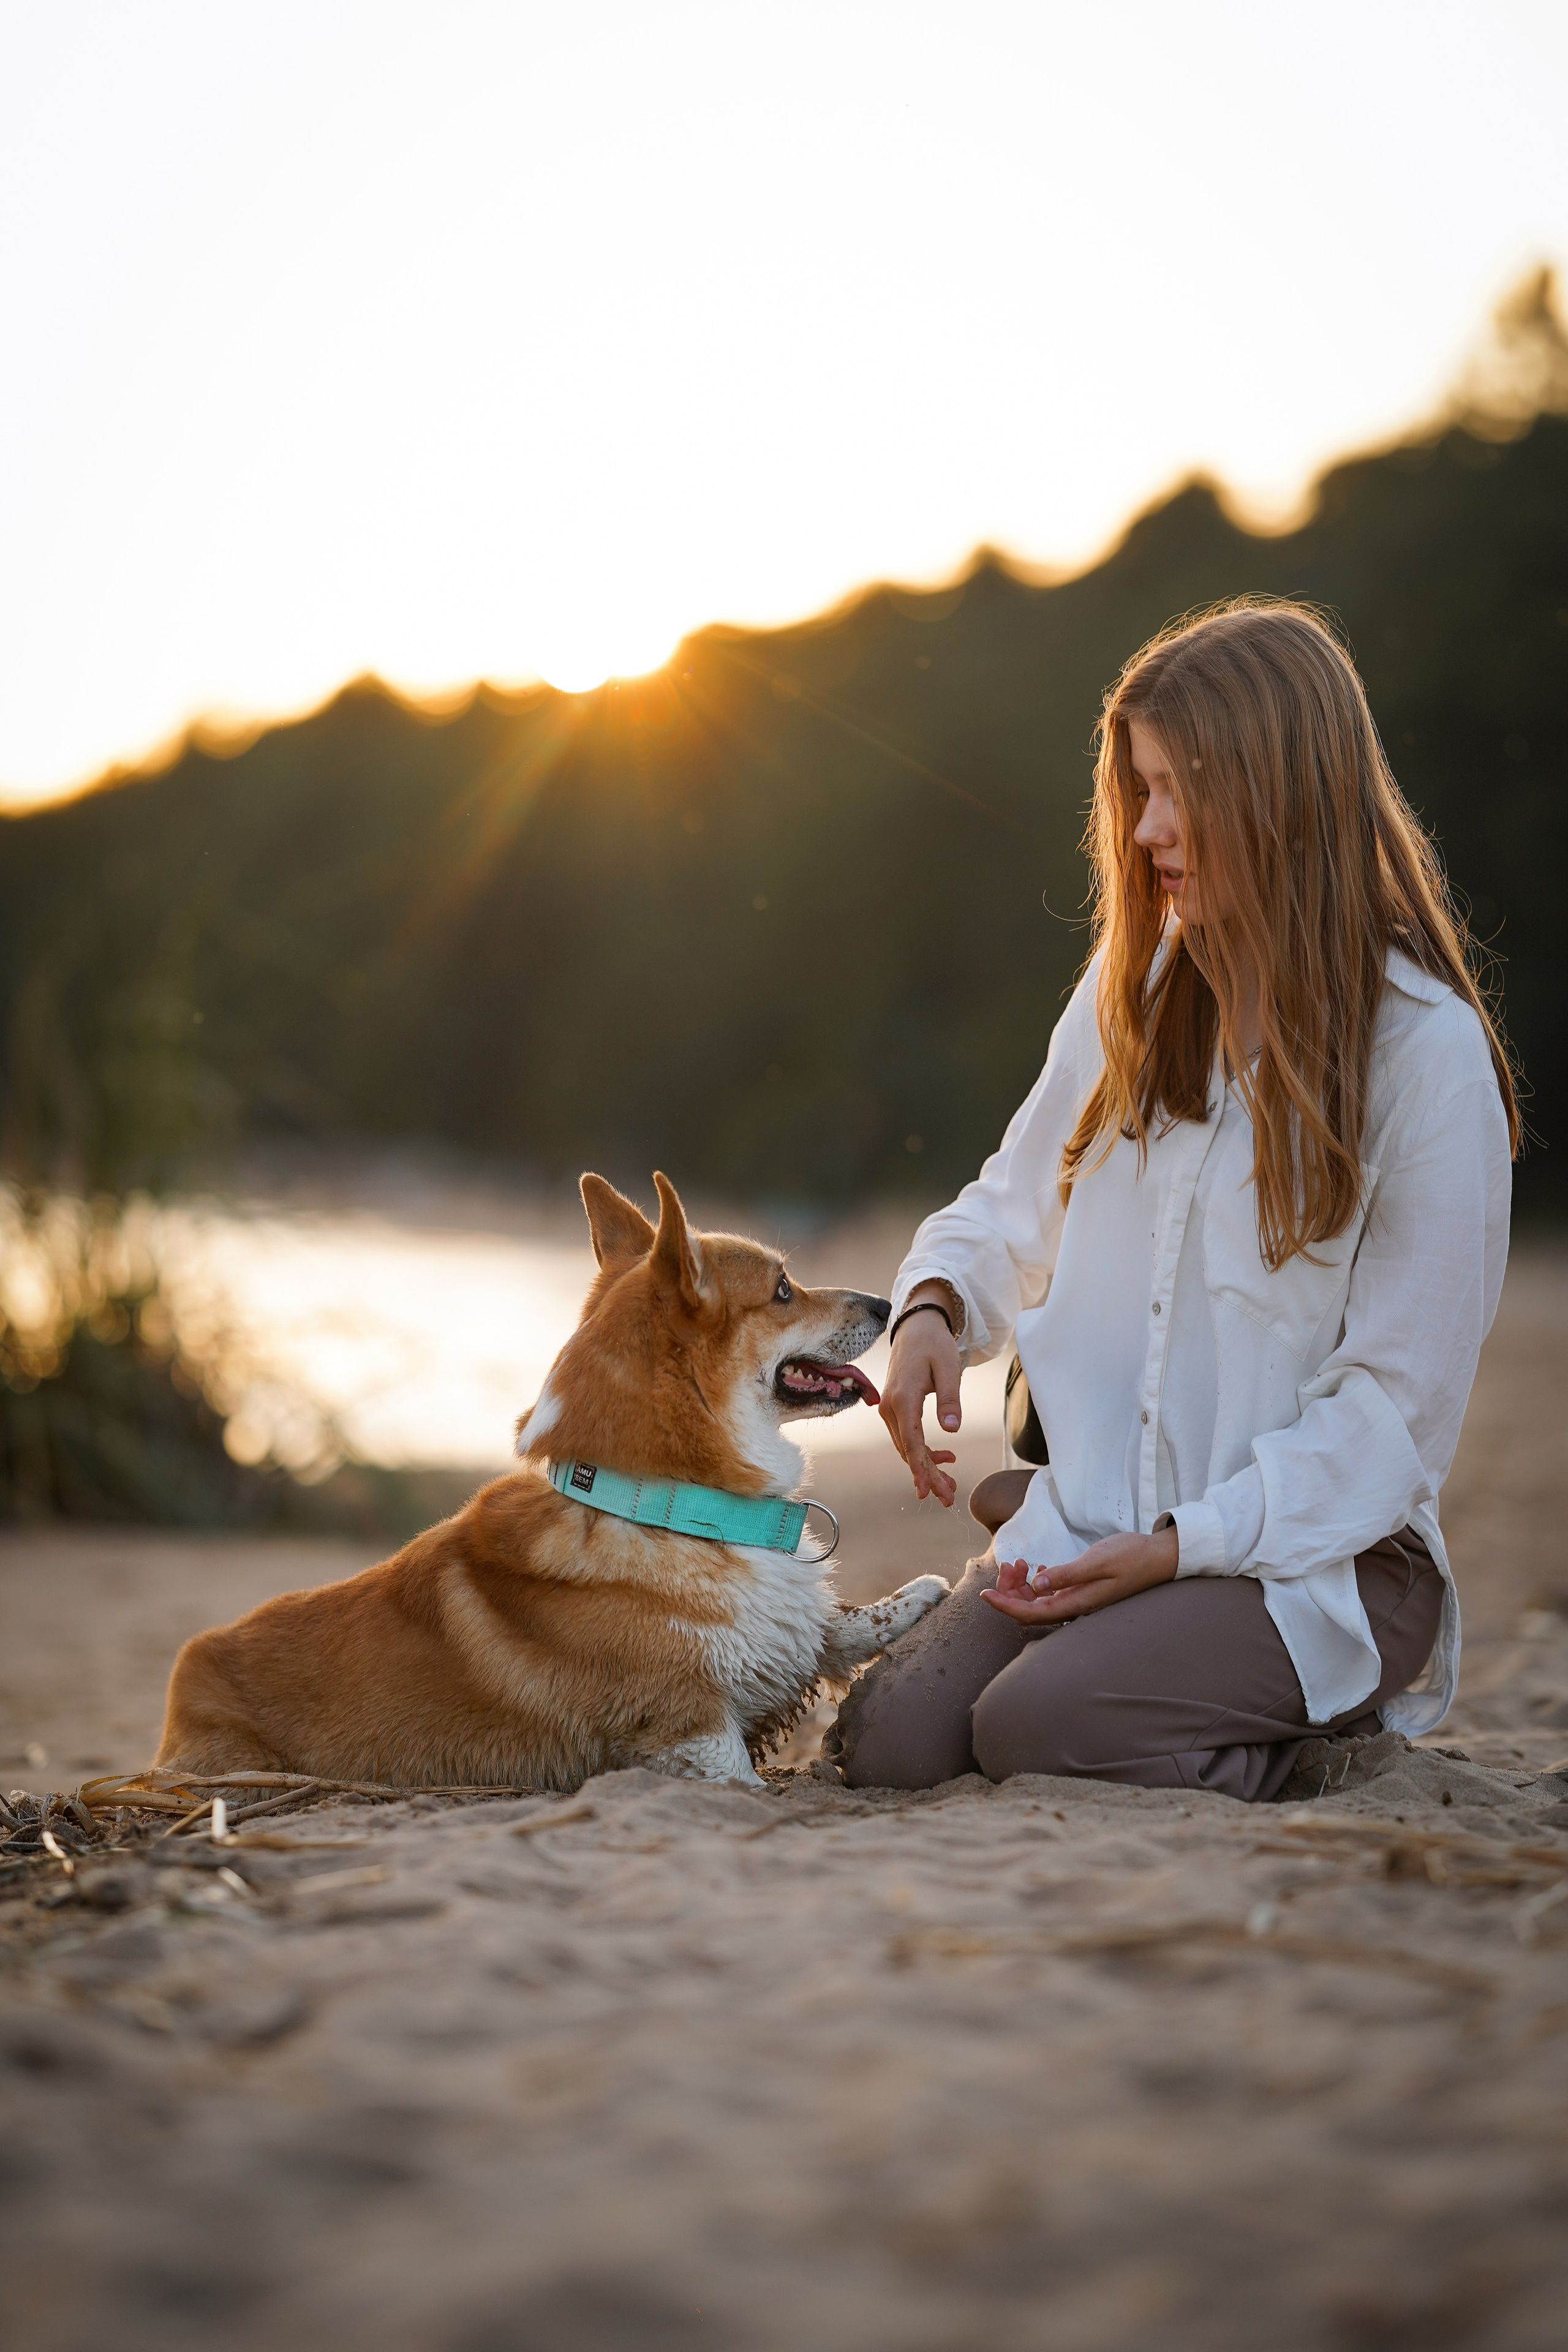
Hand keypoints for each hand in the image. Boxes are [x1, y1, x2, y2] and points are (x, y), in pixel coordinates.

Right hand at [878, 1287, 962, 1507]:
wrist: (915, 1327)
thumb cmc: (934, 1345)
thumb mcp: (948, 1368)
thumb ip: (950, 1399)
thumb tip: (952, 1430)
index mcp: (903, 1398)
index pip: (912, 1442)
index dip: (920, 1469)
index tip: (927, 1491)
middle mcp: (891, 1407)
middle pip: (909, 1450)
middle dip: (928, 1475)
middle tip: (948, 1497)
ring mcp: (890, 1408)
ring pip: (907, 1447)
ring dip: (927, 1466)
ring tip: (950, 1484)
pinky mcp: (895, 1408)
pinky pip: (908, 1437)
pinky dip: (924, 1451)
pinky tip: (945, 1457)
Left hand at [980, 1528, 1179, 1623]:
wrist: (1160, 1557)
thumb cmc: (1132, 1557)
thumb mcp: (1098, 1561)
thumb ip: (1067, 1574)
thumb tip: (1037, 1585)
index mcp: (1077, 1603)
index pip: (1031, 1614)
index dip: (1005, 1606)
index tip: (984, 1594)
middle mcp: (1075, 1606)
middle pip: (1031, 1609)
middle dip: (1012, 1590)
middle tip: (1009, 1564)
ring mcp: (1079, 1599)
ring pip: (1040, 1600)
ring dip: (1024, 1585)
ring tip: (1020, 1562)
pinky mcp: (1084, 1590)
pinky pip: (1052, 1592)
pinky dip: (1039, 1581)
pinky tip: (1038, 1566)